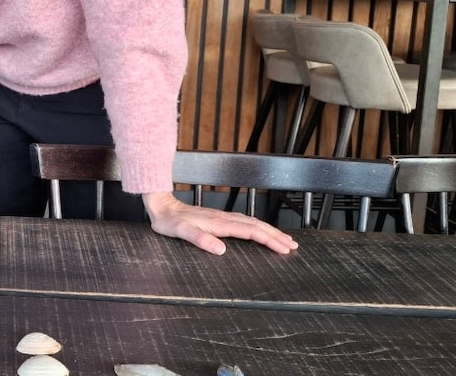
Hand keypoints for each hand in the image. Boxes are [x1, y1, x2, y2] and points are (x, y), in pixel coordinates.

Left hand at [142, 191, 298, 254]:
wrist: (161, 206)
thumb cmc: (169, 221)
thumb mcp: (181, 232)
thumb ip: (200, 239)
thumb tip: (220, 250)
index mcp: (220, 224)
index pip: (251, 232)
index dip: (269, 240)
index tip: (284, 248)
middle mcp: (225, 219)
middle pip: (257, 226)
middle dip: (276, 236)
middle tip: (293, 246)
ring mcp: (223, 217)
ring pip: (253, 223)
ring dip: (270, 231)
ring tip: (285, 239)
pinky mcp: (219, 218)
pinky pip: (245, 223)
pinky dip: (258, 227)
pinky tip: (262, 231)